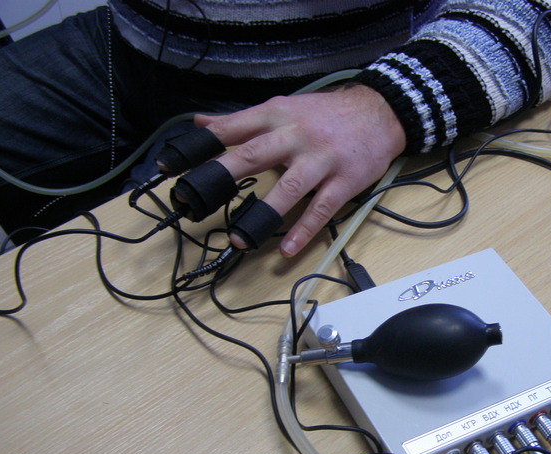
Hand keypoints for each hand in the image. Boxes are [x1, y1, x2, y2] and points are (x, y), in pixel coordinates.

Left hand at [194, 84, 405, 256]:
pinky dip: (304, 231)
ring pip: (290, 188)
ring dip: (263, 215)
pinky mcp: (344, 181)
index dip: (199, 146)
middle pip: (254, 155)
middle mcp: (296, 136)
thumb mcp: (284, 106)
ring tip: (240, 240)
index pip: (231, 129)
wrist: (380, 112)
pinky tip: (286, 249)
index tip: (170, 167)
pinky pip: (321, 209)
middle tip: (196, 201)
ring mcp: (321, 160)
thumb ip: (243, 119)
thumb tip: (203, 123)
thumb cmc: (327, 114)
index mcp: (276, 115)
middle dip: (223, 177)